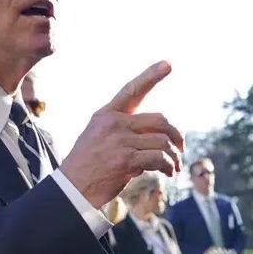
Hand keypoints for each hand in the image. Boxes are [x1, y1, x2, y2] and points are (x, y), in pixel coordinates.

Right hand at [59, 61, 184, 207]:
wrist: (71, 190)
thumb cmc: (88, 166)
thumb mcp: (98, 137)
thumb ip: (123, 129)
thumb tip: (157, 133)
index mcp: (106, 114)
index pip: (132, 90)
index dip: (152, 75)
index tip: (168, 63)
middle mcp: (113, 123)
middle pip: (160, 119)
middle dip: (176, 134)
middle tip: (180, 148)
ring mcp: (119, 140)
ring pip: (163, 141)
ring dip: (174, 155)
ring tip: (173, 166)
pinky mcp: (126, 159)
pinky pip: (159, 158)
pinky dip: (168, 165)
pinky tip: (167, 173)